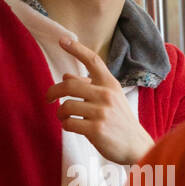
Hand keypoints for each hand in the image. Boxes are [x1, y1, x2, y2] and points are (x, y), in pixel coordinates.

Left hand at [46, 37, 153, 163]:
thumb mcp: (109, 99)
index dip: (76, 48)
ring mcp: (102, 113)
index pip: (92, 60)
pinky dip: (66, 125)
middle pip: (68, 86)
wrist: (136, 145)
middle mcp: (106, 95)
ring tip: (65, 118)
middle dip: (53, 92)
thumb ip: (89, 86)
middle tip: (48, 98)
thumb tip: (66, 76)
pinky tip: (71, 127)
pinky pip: (69, 123)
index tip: (62, 40)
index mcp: (110, 84)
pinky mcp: (96, 130)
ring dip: (61, 113)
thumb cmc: (119, 121)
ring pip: (66, 106)